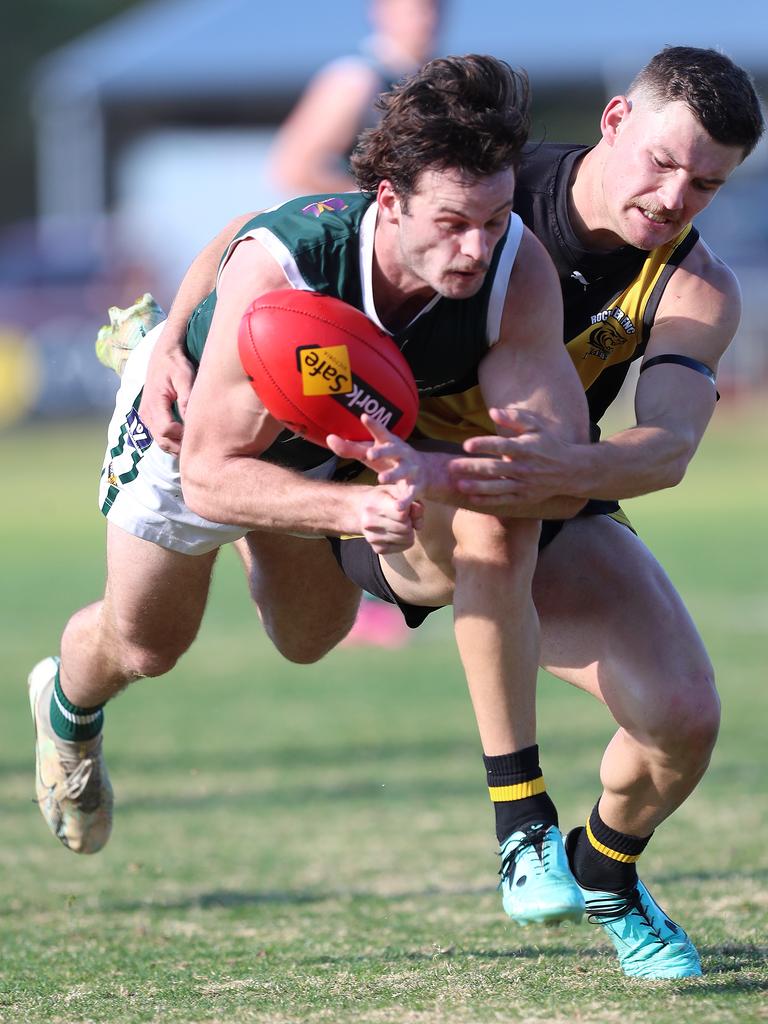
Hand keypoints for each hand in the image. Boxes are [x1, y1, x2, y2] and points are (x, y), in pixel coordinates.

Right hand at [138, 326, 194, 454]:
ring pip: (161, 442)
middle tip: (200, 442)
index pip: (166, 430)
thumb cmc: (175, 364)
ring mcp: (146, 417)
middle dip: (180, 445)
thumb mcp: (184, 377)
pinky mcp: (149, 418)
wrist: (162, 355)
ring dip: (176, 445)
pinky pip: (159, 436)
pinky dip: (172, 440)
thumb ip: (187, 398)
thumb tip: (191, 419)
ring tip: (195, 440)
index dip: (182, 435)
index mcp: (154, 403)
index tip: (197, 430)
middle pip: (162, 441)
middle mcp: (146, 413)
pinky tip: (186, 437)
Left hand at [326, 414, 427, 502]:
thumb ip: (351, 448)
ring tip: (381, 479)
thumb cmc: (389, 460)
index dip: (373, 425)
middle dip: (383, 451)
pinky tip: (398, 507)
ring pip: (402, 472)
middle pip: (393, 450)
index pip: (381, 432)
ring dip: (392, 475)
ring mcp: (410, 470)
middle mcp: (401, 454)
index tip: (364, 417)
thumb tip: (329, 438)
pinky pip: (410, 494)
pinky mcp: (416, 487)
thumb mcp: (371, 453)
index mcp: (389, 443)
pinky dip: (405, 501)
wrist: (425, 472)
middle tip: (370, 453)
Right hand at [357, 483, 422, 554]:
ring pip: (406, 539)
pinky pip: (402, 548)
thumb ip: (409, 498)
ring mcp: (372, 537)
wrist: (360, 509)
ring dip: (409, 532)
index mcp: (375, 503)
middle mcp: (370, 522)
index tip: (406, 509)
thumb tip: (418, 511)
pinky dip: (404, 541)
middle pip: (405, 528)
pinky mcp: (377, 549)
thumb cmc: (383, 497)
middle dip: (410, 522)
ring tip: (401, 524)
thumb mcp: (395, 490)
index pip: (401, 515)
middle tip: (406, 518)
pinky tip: (398, 533)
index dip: (409, 512)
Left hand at [448, 406, 576, 507]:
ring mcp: (524, 484)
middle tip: (452, 466)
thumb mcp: (536, 426)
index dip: (484, 445)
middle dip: (473, 467)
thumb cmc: (549, 444)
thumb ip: (515, 418)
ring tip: (459, 485)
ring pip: (498, 487)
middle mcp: (524, 467)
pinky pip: (503, 500)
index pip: (502, 446)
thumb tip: (492, 412)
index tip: (466, 445)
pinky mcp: (524, 497)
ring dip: (477, 487)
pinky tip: (472, 499)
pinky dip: (488, 500)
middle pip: (495, 468)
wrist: (570, 470)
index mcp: (525, 448)